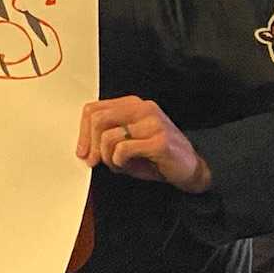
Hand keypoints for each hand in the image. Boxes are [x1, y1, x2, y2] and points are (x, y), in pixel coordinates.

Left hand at [77, 96, 210, 192]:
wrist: (190, 168)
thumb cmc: (156, 156)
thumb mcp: (127, 141)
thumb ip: (107, 136)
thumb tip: (84, 149)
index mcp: (133, 104)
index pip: (95, 109)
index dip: (83, 132)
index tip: (82, 152)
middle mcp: (143, 108)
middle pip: (98, 119)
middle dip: (90, 144)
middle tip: (94, 161)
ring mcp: (153, 123)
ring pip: (109, 136)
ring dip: (108, 157)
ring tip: (118, 165)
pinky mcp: (159, 140)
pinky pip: (123, 149)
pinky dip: (119, 162)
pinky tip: (127, 166)